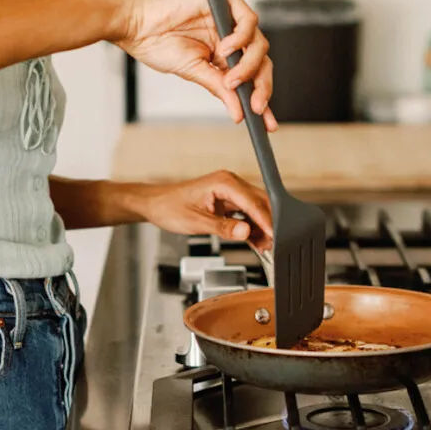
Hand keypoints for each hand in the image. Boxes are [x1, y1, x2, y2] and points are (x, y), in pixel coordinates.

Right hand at [116, 0, 276, 128]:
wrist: (138, 25)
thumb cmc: (158, 44)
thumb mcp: (195, 72)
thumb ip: (219, 88)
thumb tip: (239, 112)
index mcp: (225, 56)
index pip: (252, 77)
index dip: (262, 98)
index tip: (267, 123)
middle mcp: (231, 37)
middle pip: (262, 61)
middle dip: (261, 86)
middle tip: (255, 105)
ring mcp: (230, 19)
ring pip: (259, 43)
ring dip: (248, 66)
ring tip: (230, 79)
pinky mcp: (226, 0)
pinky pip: (248, 21)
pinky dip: (241, 38)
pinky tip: (224, 50)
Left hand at [138, 172, 271, 245]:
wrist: (155, 205)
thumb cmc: (169, 207)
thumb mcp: (196, 222)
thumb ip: (223, 228)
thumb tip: (245, 232)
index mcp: (224, 182)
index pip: (253, 202)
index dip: (266, 220)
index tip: (275, 235)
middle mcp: (230, 184)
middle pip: (259, 204)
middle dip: (268, 224)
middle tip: (274, 244)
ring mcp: (230, 192)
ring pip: (255, 210)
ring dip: (261, 228)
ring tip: (266, 246)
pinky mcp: (228, 202)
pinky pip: (246, 214)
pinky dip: (252, 228)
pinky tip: (255, 241)